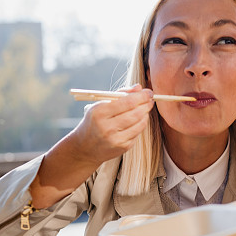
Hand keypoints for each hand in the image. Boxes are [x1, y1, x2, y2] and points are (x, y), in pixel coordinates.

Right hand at [29, 85, 153, 208]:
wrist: (85, 148)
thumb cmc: (94, 122)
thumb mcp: (100, 105)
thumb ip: (119, 94)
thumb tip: (139, 87)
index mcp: (99, 113)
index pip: (127, 102)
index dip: (141, 96)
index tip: (148, 92)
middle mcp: (107, 127)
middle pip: (135, 113)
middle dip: (146, 104)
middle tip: (150, 99)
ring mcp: (115, 139)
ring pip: (139, 124)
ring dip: (145, 114)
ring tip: (145, 108)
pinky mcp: (122, 147)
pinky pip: (137, 133)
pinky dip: (140, 124)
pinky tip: (138, 120)